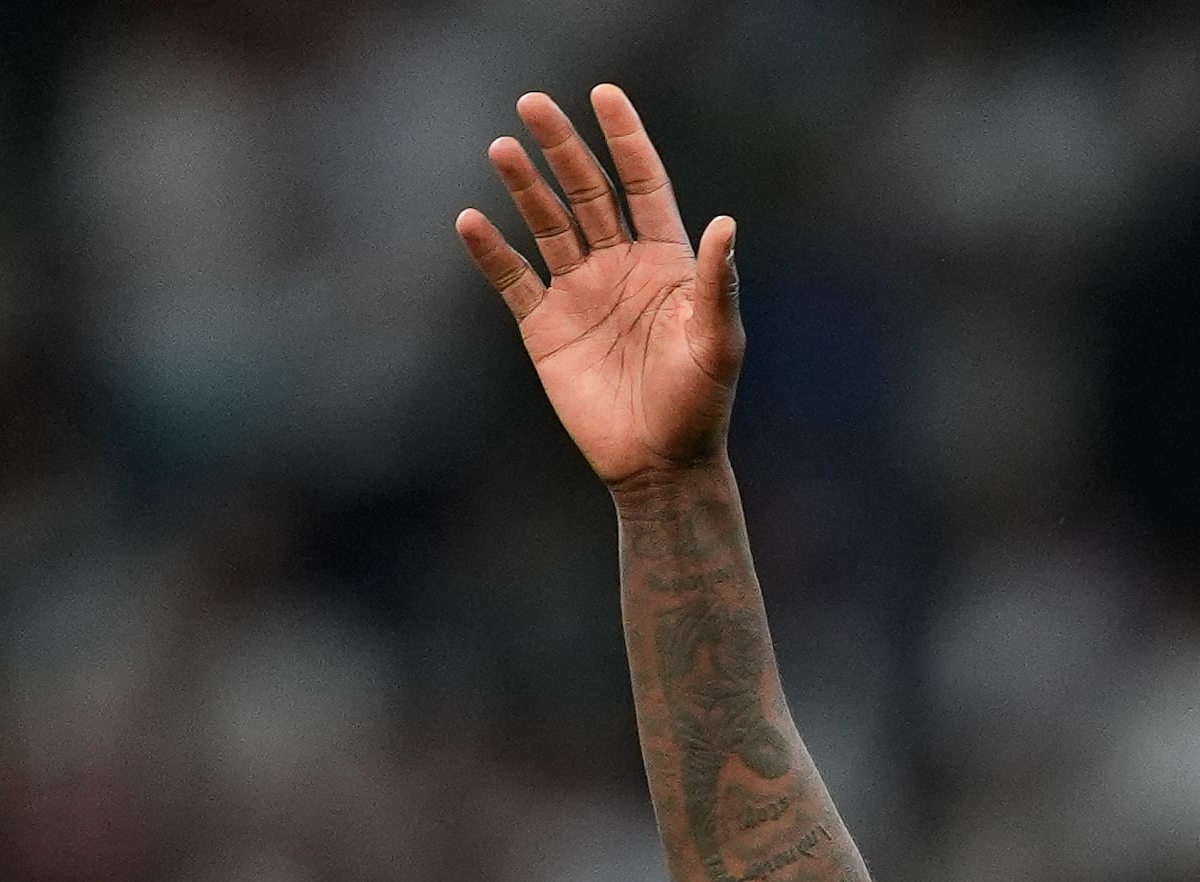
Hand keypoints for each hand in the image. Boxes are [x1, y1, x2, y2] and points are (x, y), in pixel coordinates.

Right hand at [458, 86, 740, 490]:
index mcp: (664, 261)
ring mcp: (579, 292)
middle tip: (534, 103)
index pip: (642, 184)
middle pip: (586, 191)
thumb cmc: (700, 407)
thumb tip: (728, 224)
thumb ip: (718, 284)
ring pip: (547, 224)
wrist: (659, 467)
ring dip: (524, 187)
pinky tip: (472, 221)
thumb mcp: (718, 344)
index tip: (605, 95)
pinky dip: (491, 251)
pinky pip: (512, 278)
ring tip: (503, 148)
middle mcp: (618, 265)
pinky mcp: (545, 326)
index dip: (626, 139)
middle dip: (562, 147)